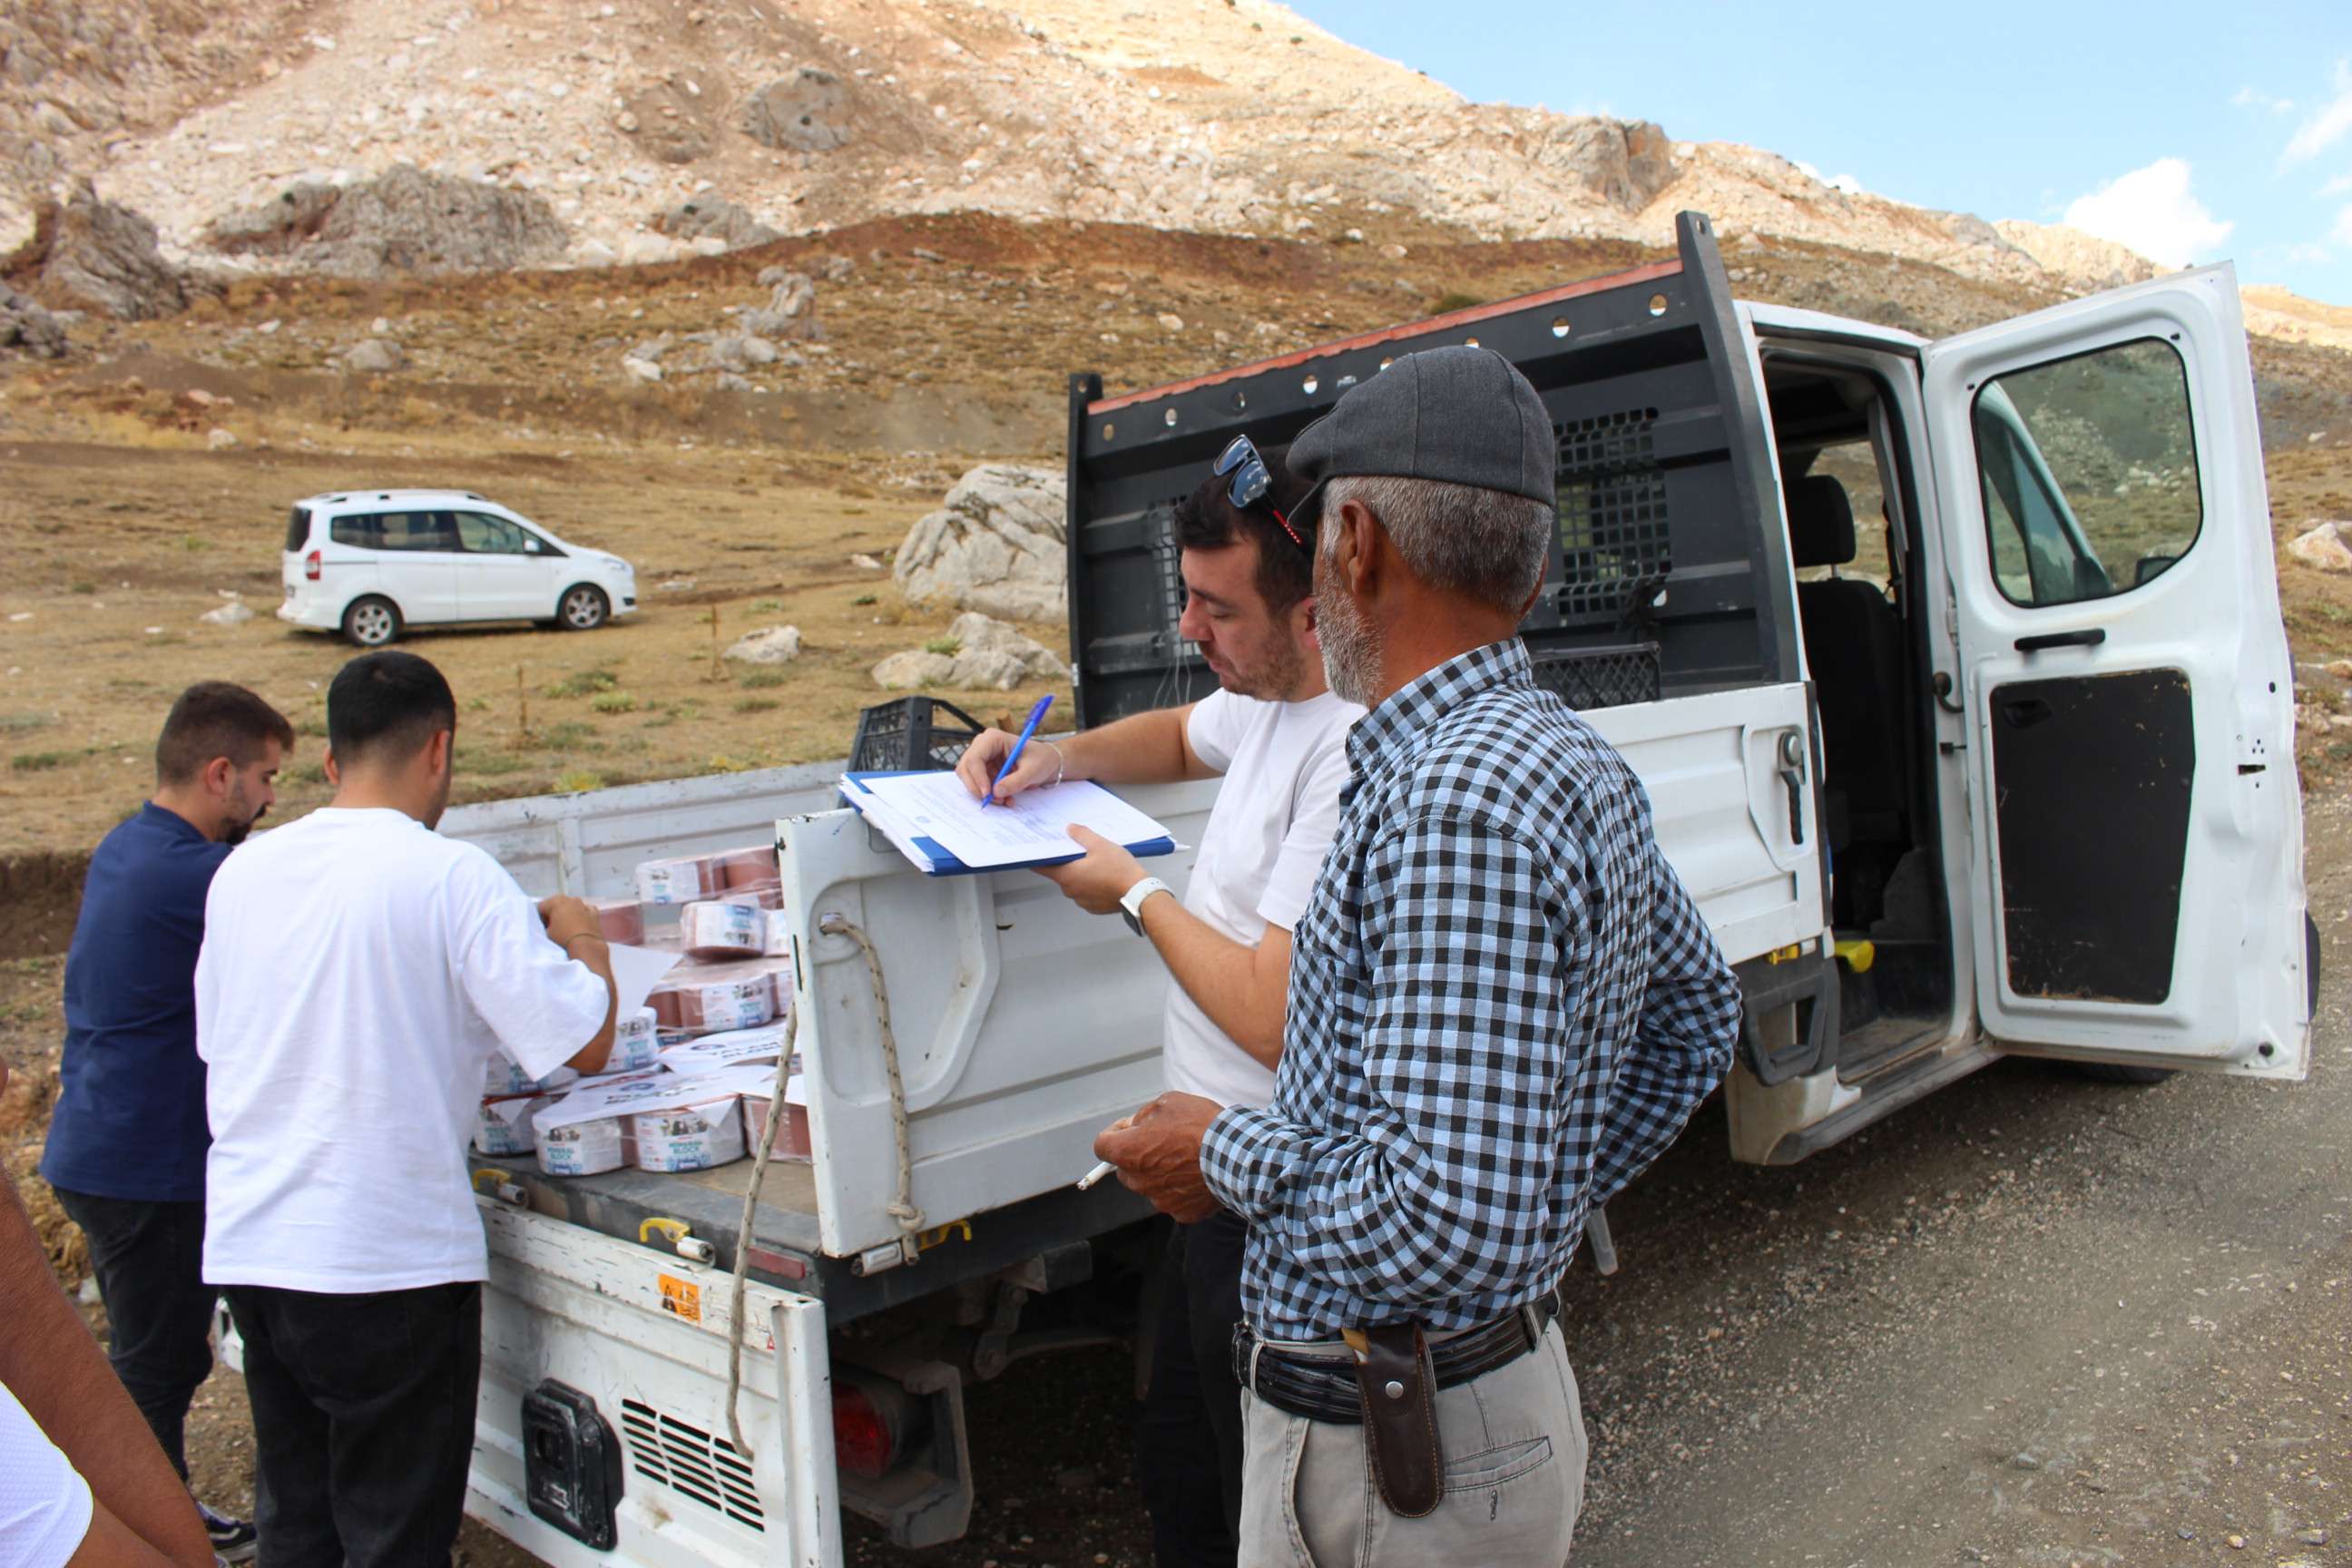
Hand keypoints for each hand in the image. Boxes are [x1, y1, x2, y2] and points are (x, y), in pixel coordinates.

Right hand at [539, 895, 599, 947]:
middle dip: (554, 916)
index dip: (541, 920)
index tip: (543, 929)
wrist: (585, 946)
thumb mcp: (547, 932)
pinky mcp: (593, 913)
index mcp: (556, 900)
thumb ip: (544, 926)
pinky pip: (584, 912)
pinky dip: (581, 917)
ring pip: (571, 908)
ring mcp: (583, 905)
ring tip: (566, 930)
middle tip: (553, 930)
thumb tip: (547, 927)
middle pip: (557, 906)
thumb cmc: (564, 938)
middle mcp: (571, 899)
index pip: (542, 908)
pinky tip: (578, 927)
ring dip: (567, 915)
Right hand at [955, 727, 1063, 804]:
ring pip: (969, 778)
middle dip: (978, 787)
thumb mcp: (1032, 771)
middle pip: (966, 768)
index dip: (978, 777)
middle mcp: (983, 746)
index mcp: (993, 738)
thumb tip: (996, 792)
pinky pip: (978, 785)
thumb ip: (1016, 782)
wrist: (1047, 762)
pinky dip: (989, 794)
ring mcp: (982, 758)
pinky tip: (1005, 798)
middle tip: (994, 800)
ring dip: (983, 793)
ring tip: (1004, 800)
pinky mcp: (984, 769)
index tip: (988, 793)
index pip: (974, 758)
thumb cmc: (1041, 759)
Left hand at [1035, 825, 1149, 913]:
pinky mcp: (1093, 907)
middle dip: (1069, 862)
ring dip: (1083, 875)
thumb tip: (1071, 829)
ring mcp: (1082, 901)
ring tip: (1100, 865)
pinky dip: (1093, 886)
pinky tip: (1105, 877)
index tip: (1039, 851)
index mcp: (1067, 876)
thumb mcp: (1100, 844)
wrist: (1138, 894)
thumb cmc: (1120, 872)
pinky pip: (1087, 893)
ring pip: (1076, 883)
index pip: (1042, 867)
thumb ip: (1081, 835)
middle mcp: (1071, 890)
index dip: (1039, 857)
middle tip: (1082, 851)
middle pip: (1061, 873)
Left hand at [1094, 1092, 1222, 1222]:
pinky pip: (1176, 1199)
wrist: (1237, 1154)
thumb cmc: (1200, 1125)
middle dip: (1138, 1155)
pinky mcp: (1182, 1213)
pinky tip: (1199, 1174)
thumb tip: (1136, 1126)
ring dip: (1161, 1173)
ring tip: (1188, 1157)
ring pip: (1151, 1185)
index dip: (1114, 1133)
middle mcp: (1138, 1181)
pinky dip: (1183, 1189)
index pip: (1102, 1146)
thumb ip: (1144, 1116)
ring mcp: (1160, 1200)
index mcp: (1128, 1152)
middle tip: (1163, 1141)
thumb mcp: (1168, 1102)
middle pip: (1125, 1169)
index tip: (1129, 1128)